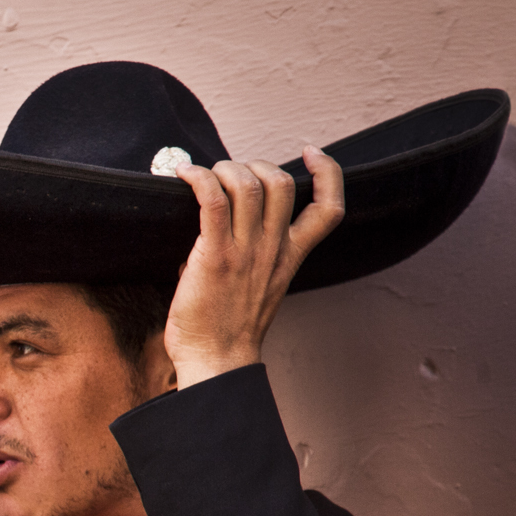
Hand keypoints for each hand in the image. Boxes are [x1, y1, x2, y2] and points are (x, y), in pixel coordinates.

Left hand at [166, 145, 344, 387]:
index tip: (312, 153)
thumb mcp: (260, 288)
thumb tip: (220, 228)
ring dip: (224, 169)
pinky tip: (185, 175)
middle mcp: (273, 249)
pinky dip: (199, 179)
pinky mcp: (215, 256)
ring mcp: (246, 252)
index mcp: (290, 257)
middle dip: (256, 165)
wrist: (216, 361)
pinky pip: (213, 201)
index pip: (330, 208)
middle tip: (230, 175)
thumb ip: (254, 256)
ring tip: (204, 175)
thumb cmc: (227, 329)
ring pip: (248, 185)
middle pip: (282, 184)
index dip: (328, 173)